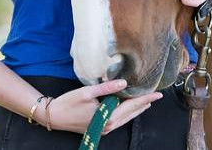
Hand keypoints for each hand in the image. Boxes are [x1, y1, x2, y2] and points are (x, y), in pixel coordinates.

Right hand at [38, 80, 162, 133]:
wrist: (53, 117)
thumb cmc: (69, 103)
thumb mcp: (88, 92)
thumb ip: (107, 88)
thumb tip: (124, 83)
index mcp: (108, 118)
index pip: (131, 106)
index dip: (145, 99)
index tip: (157, 94)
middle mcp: (109, 126)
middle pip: (131, 113)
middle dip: (144, 104)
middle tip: (156, 96)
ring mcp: (104, 129)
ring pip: (125, 118)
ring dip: (136, 109)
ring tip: (146, 101)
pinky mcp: (100, 128)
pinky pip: (118, 120)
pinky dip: (126, 112)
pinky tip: (128, 107)